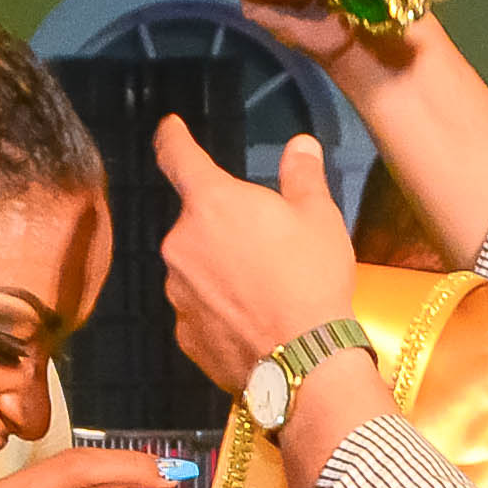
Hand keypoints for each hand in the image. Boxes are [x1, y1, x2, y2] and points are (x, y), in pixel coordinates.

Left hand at [156, 123, 363, 402]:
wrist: (304, 360)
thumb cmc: (311, 276)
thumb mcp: (319, 217)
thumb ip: (303, 175)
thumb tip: (300, 144)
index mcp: (211, 203)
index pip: (178, 157)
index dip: (173, 138)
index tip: (169, 128)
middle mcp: (180, 243)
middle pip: (196, 222)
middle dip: (222, 227)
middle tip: (264, 247)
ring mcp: (176, 292)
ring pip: (195, 268)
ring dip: (218, 270)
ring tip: (262, 291)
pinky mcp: (184, 334)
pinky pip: (199, 310)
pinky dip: (218, 310)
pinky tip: (250, 321)